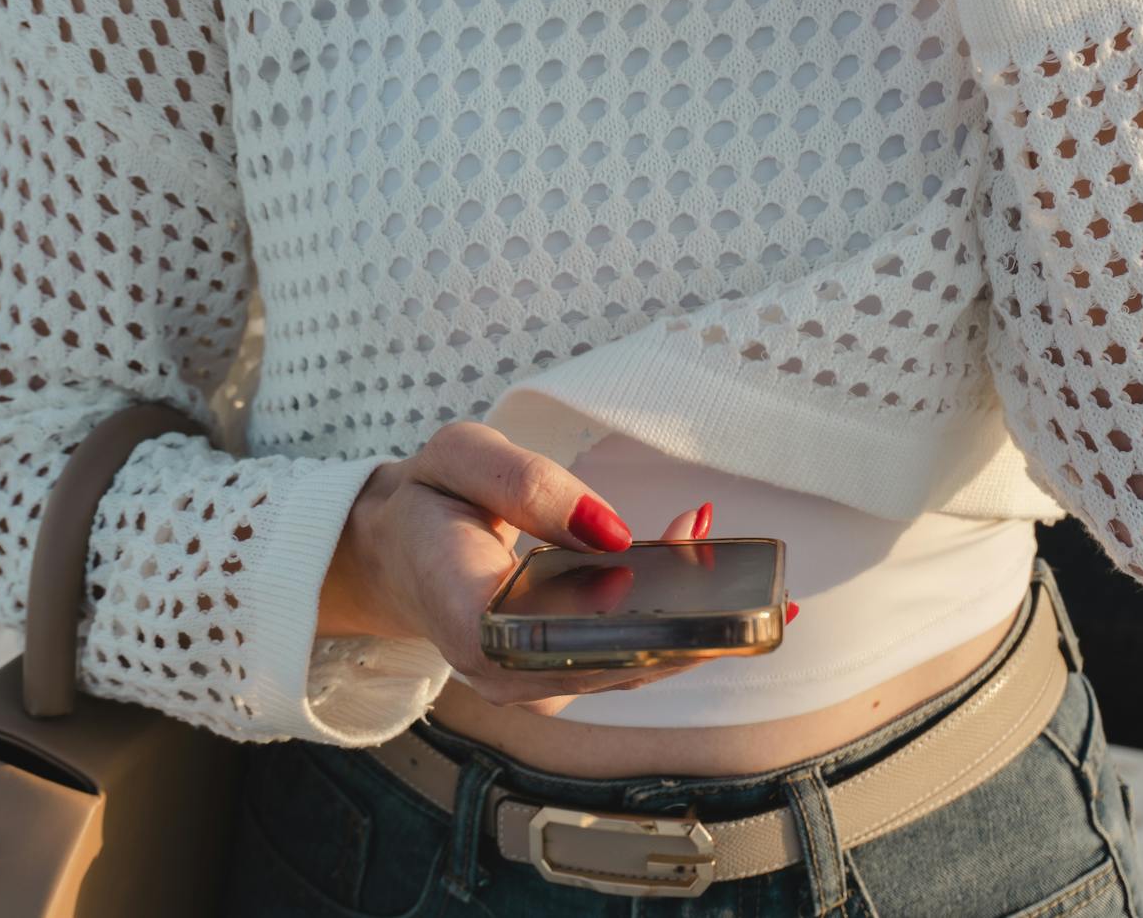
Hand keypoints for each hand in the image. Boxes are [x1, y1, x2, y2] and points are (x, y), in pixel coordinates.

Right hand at [318, 421, 717, 710]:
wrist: (397, 551)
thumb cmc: (428, 503)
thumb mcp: (456, 457)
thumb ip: (522, 481)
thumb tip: (612, 532)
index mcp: (468, 618)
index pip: (559, 641)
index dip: (631, 624)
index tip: (688, 584)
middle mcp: (503, 672)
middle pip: (615, 663)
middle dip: (688, 617)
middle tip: (746, 571)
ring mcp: (533, 685)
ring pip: (631, 666)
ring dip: (692, 621)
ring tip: (742, 567)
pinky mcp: (559, 679)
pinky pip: (626, 658)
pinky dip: (676, 624)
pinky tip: (715, 580)